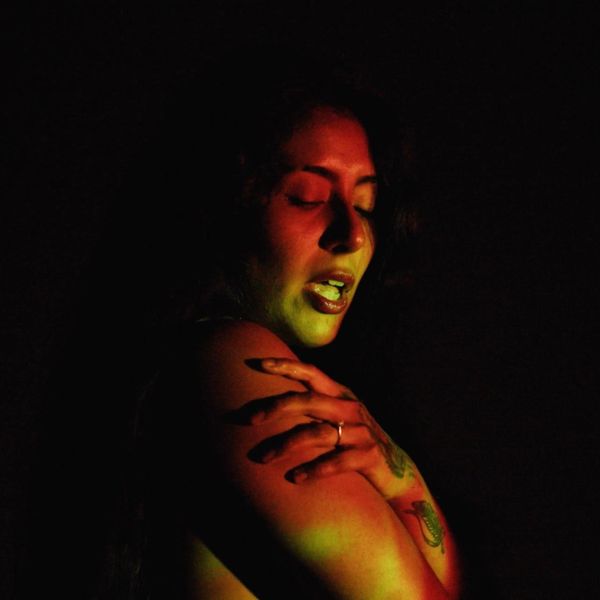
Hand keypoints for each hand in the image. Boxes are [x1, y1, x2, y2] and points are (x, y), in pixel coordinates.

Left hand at [234, 357, 419, 500]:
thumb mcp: (337, 418)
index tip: (259, 363)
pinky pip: (336, 462)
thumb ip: (313, 408)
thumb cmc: (355, 442)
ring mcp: (361, 432)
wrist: (398, 472)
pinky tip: (294, 477)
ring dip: (287, 445)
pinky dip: (313, 469)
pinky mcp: (369, 456)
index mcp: (340, 395)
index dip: (287, 366)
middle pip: (309, 401)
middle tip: (250, 418)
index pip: (312, 372)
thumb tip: (271, 403)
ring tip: (263, 458)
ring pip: (318, 433)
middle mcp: (350, 408)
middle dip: (277, 407)